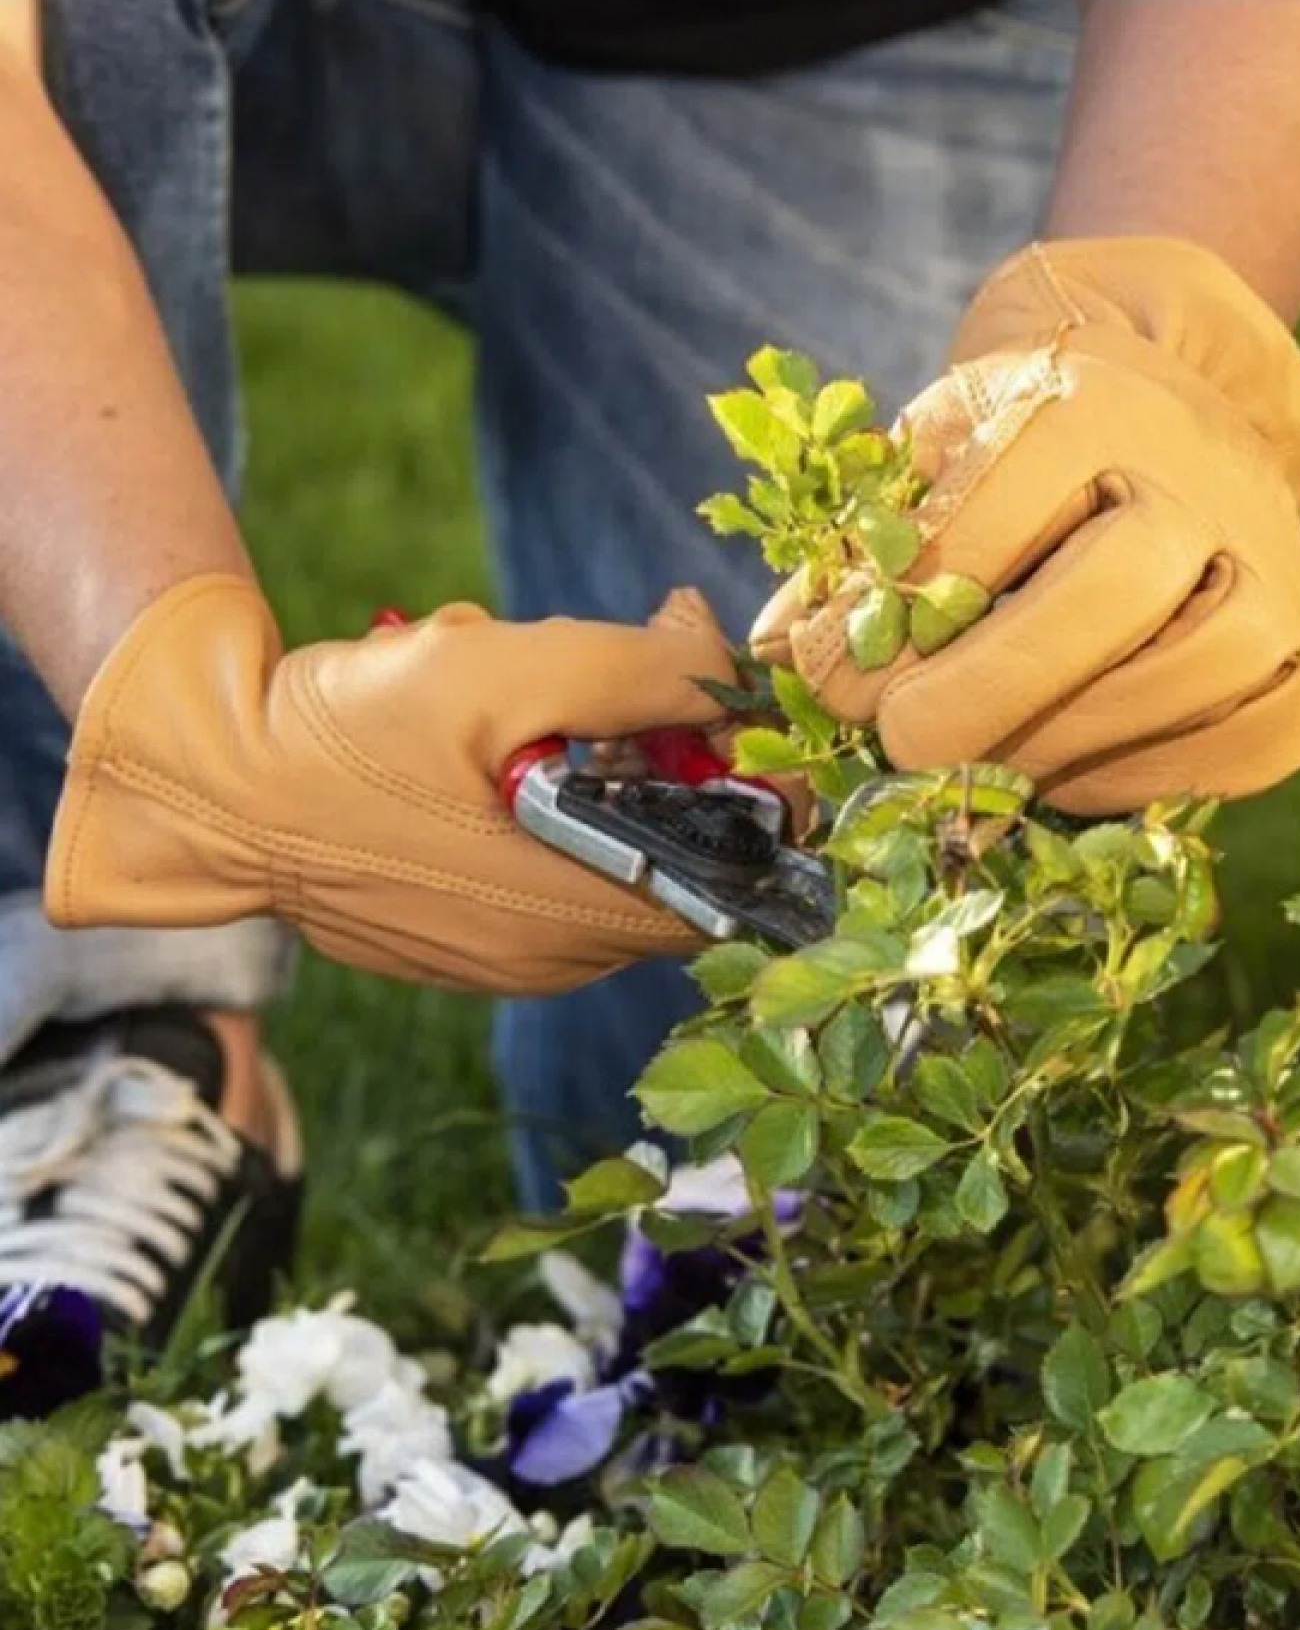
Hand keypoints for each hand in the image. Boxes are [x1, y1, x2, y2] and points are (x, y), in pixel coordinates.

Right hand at [44, 579, 733, 993]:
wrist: (215, 793)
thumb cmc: (357, 736)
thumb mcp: (509, 672)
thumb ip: (641, 672)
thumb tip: (725, 666)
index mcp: (587, 912)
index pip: (742, 874)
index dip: (753, 786)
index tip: (713, 711)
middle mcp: (558, 959)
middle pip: (672, 857)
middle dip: (649, 762)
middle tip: (582, 694)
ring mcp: (506, 963)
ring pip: (604, 858)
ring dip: (583, 779)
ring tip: (495, 720)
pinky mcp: (462, 949)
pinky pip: (543, 877)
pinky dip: (532, 813)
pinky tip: (467, 764)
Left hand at [751, 238, 1299, 812]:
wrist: (1177, 425)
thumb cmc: (1017, 458)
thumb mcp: (928, 463)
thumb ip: (855, 552)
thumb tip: (773, 655)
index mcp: (1086, 403)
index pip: (980, 527)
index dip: (885, 623)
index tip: (822, 684)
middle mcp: (1200, 481)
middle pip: (1098, 602)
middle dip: (978, 693)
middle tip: (900, 746)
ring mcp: (1272, 580)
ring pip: (1162, 689)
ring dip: (1042, 749)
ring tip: (969, 764)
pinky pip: (1214, 761)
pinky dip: (1123, 783)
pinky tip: (1060, 767)